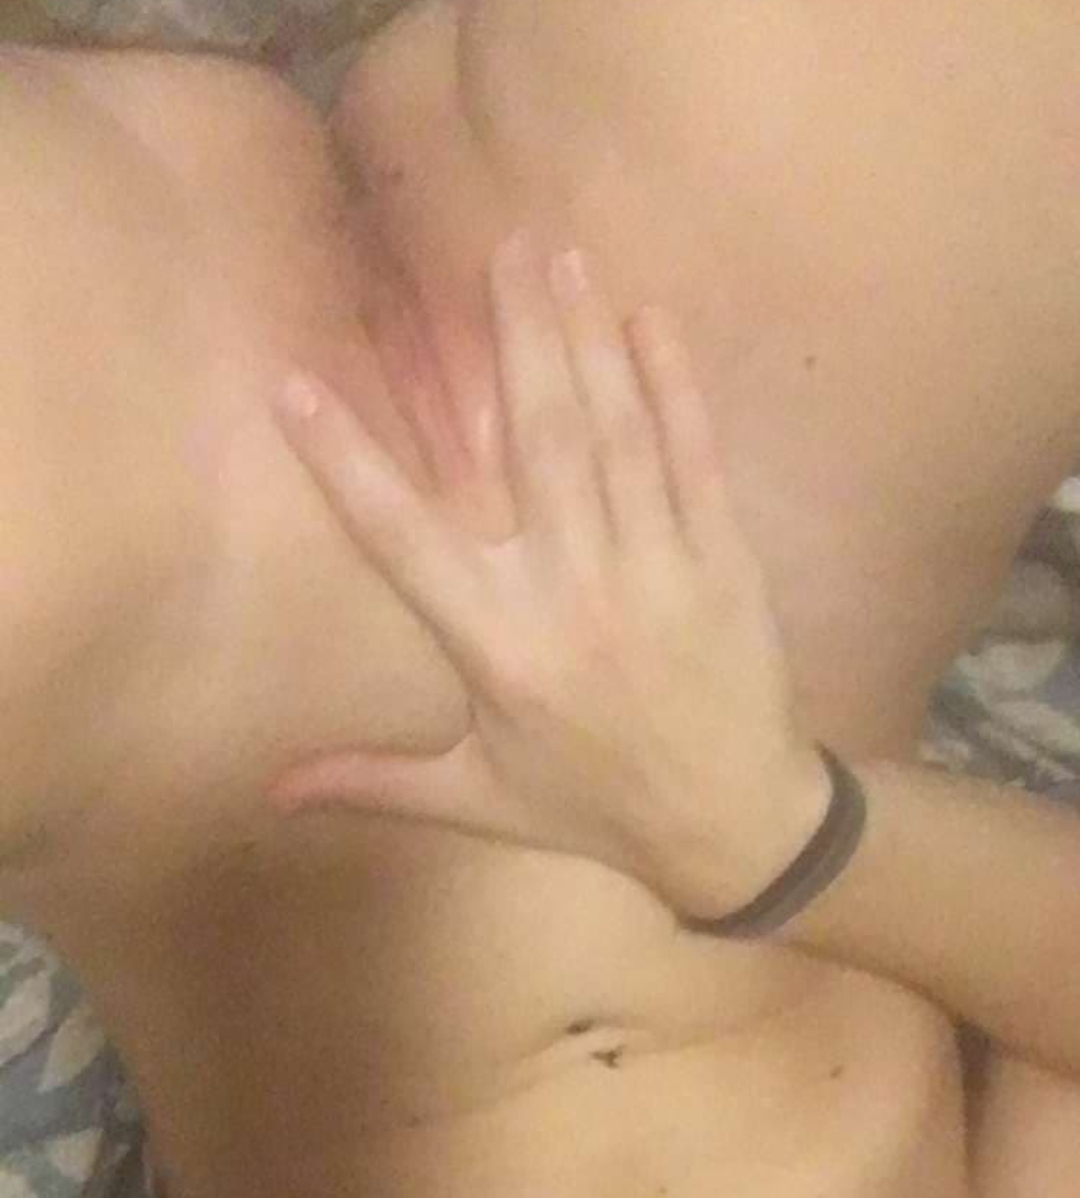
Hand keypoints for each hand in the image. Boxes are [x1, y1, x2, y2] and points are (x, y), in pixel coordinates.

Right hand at [269, 232, 827, 919]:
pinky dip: (674, 386)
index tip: (297, 386)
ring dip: (584, 340)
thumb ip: (374, 782)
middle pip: (532, 445)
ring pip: (613, 435)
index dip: (347, 463)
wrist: (732, 826)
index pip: (404, 542)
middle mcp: (573, 596)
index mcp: (500, 651)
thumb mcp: (478, 801)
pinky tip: (650, 319)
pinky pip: (694, 459)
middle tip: (495, 248)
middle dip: (512, 339)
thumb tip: (273, 793)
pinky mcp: (724, 563)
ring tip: (560, 256)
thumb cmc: (592, 807)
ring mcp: (656, 571)